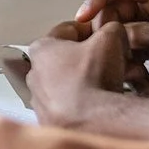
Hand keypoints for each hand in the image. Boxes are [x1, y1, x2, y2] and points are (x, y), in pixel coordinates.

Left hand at [23, 21, 148, 127]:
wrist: (91, 121)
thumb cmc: (93, 79)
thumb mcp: (110, 39)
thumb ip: (110, 28)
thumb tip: (113, 31)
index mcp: (41, 49)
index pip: (68, 30)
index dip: (92, 30)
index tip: (105, 36)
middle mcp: (34, 75)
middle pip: (68, 58)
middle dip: (92, 58)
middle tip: (114, 61)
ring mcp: (40, 101)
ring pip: (70, 83)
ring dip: (90, 80)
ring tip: (113, 82)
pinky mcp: (50, 121)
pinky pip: (70, 106)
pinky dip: (86, 103)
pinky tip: (102, 102)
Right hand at [73, 0, 148, 89]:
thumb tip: (126, 34)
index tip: (84, 17)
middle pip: (113, 5)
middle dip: (104, 28)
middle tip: (108, 52)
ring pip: (116, 27)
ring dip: (114, 46)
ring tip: (127, 69)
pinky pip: (127, 44)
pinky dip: (125, 59)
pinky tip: (134, 76)